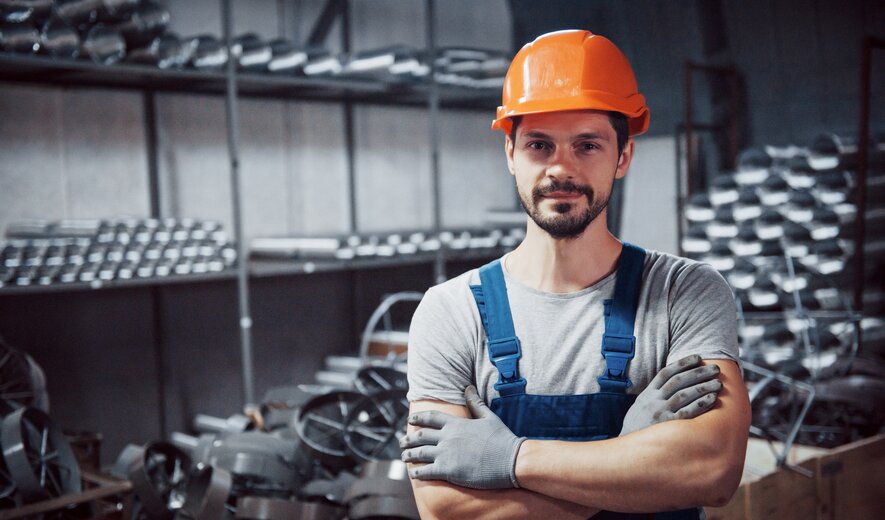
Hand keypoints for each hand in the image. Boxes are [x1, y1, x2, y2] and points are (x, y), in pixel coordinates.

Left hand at [400, 385, 525, 488]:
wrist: (511, 460)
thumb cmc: (502, 439)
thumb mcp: (488, 417)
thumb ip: (475, 403)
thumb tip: (468, 387)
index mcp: (456, 424)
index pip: (430, 418)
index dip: (418, 418)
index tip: (410, 420)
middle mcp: (448, 437)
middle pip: (420, 436)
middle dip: (408, 439)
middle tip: (402, 442)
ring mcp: (446, 454)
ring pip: (419, 453)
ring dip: (409, 455)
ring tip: (403, 457)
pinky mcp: (449, 471)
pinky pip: (426, 471)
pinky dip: (417, 472)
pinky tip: (413, 473)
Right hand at [620, 354, 721, 435]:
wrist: (627, 449)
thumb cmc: (637, 426)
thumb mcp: (640, 406)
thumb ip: (654, 395)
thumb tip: (671, 383)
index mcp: (648, 394)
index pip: (666, 372)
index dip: (683, 363)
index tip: (698, 357)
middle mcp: (654, 400)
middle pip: (679, 381)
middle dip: (698, 372)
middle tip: (715, 368)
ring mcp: (661, 412)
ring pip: (685, 394)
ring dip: (703, 387)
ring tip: (718, 382)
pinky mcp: (668, 426)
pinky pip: (687, 412)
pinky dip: (700, 404)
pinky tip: (712, 399)